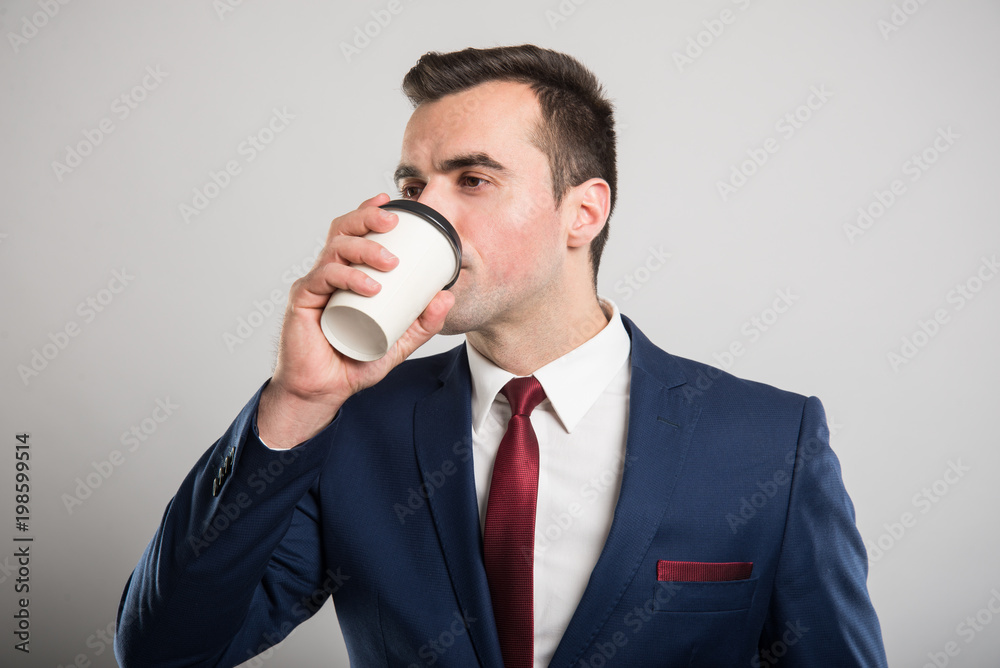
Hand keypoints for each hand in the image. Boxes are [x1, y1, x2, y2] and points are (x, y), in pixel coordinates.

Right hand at [258, 193, 454, 447]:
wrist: (325, 391)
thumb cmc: (354, 362)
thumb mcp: (398, 342)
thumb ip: (422, 323)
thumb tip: (447, 296)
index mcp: (347, 274)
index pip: (355, 232)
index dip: (369, 210)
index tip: (392, 201)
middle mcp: (328, 273)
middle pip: (343, 230)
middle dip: (367, 217)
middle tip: (393, 222)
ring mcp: (315, 285)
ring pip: (335, 249)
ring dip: (365, 248)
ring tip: (391, 261)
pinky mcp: (304, 301)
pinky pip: (324, 279)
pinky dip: (349, 278)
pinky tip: (370, 286)